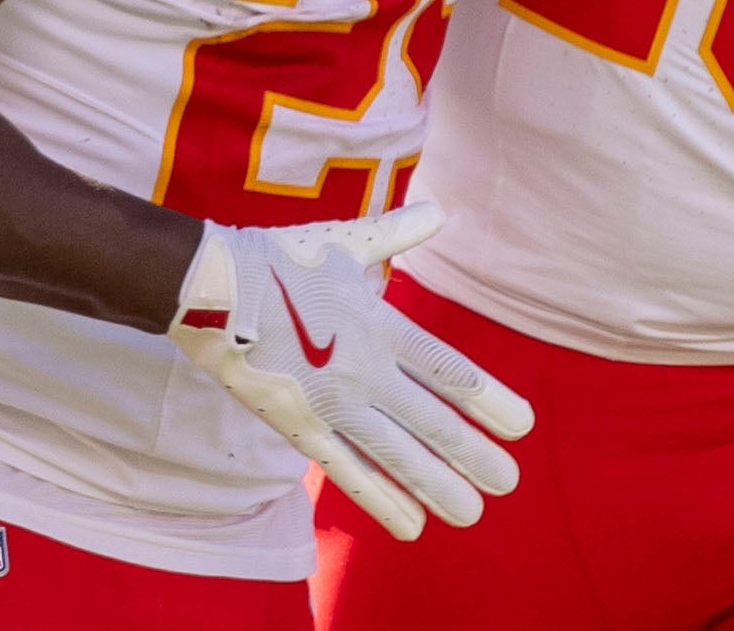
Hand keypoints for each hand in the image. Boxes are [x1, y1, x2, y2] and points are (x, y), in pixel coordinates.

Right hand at [166, 201, 532, 540]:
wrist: (212, 286)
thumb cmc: (282, 259)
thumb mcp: (348, 241)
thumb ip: (398, 233)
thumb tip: (439, 208)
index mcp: (381, 323)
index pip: (448, 370)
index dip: (487, 400)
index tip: (521, 425)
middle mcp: (364, 368)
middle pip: (430, 420)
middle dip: (472, 454)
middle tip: (509, 483)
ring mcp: (331, 402)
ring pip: (395, 454)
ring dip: (436, 485)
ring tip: (472, 514)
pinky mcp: (298, 426)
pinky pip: (346, 470)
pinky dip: (379, 498)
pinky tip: (409, 524)